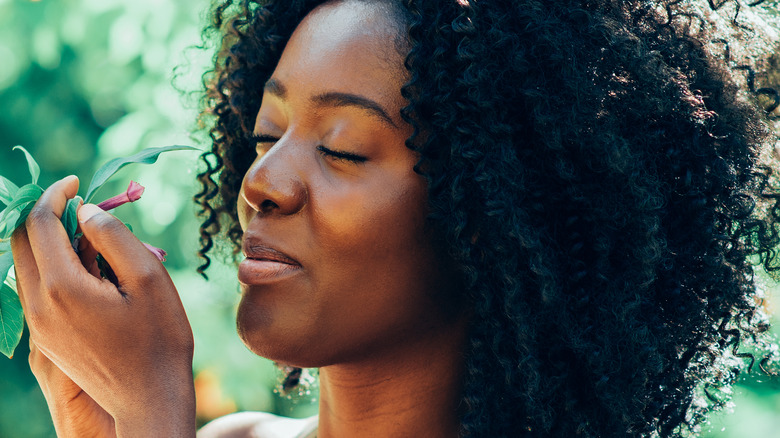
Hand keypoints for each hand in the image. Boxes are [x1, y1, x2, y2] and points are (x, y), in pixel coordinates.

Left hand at [11, 176, 195, 436]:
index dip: (54, 194)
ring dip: (49, 240)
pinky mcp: (45, 337)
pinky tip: (88, 270)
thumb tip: (84, 211)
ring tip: (92, 240)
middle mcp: (38, 305)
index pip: (38, 223)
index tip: (76, 181)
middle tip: (77, 202)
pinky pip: (36, 288)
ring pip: (26, 265)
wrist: (149, 398)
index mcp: (61, 287)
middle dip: (44, 213)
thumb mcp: (149, 278)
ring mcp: (38, 324)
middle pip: (20, 241)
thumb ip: (114, 237)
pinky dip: (52, 265)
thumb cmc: (159, 338)